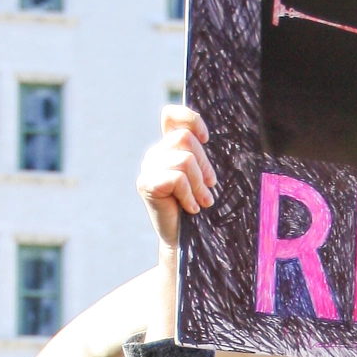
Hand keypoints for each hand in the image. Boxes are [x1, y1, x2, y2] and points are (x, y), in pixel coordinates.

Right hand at [137, 106, 215, 252]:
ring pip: (184, 160)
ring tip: (202, 201)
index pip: (172, 115)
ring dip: (199, 184)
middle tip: (210, 187)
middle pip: (185, 139)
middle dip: (204, 164)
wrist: (185, 241)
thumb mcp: (202, 178)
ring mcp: (148, 169)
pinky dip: (189, 195)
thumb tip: (209, 139)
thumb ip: (201, 157)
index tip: (207, 138)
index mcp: (169, 148)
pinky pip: (177, 179)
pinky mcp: (146, 185)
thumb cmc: (198, 209)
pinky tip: (191, 208)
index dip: (190, 118)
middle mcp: (155, 154)